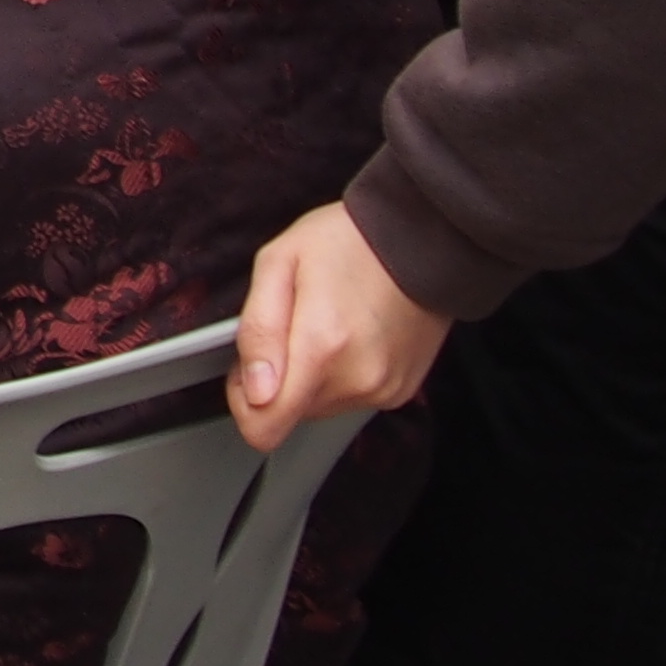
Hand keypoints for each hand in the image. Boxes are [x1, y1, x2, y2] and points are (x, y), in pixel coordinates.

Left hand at [230, 204, 453, 450]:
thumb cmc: (349, 240)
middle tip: (292, 326)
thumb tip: (254, 392)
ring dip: (311, 376)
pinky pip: (352, 398)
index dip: (243, 401)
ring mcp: (383, 388)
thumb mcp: (278, 262)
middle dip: (278, 378)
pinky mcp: (400, 389)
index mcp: (321, 348)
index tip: (248, 369)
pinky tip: (351, 334)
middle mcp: (357, 378)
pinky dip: (341, 375)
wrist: (422, 238)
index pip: (266, 427)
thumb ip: (258, 331)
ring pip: (320, 407)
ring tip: (325, 324)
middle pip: (290, 414)